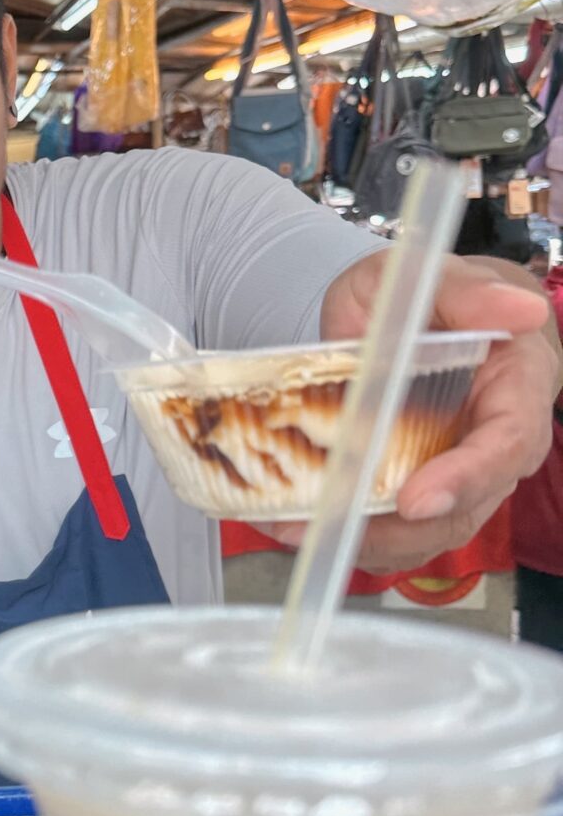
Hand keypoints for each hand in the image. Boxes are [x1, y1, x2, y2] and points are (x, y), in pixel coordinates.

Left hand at [263, 253, 560, 572]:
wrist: (415, 313)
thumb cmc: (430, 295)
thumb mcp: (432, 275)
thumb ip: (466, 288)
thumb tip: (518, 308)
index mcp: (519, 385)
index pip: (509, 443)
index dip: (466, 477)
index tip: (415, 500)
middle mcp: (499, 441)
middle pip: (468, 506)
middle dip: (401, 530)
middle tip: (332, 525)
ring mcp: (463, 471)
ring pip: (429, 530)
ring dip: (366, 541)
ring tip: (298, 527)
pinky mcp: (422, 488)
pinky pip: (396, 529)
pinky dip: (351, 535)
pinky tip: (297, 523)